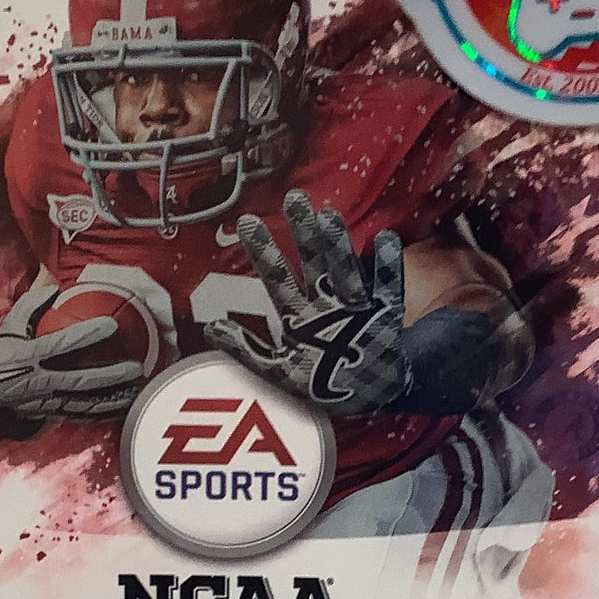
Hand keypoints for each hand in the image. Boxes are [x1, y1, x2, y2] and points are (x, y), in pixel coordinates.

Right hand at [0, 281, 146, 430]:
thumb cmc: (1, 355)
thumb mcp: (9, 327)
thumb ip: (30, 306)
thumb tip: (55, 286)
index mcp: (27, 356)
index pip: (61, 345)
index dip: (86, 335)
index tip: (112, 326)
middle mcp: (38, 381)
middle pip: (79, 380)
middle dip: (109, 375)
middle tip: (135, 367)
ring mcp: (46, 402)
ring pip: (84, 403)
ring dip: (111, 397)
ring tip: (136, 389)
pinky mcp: (51, 414)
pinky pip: (81, 415)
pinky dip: (103, 412)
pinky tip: (122, 405)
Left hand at [204, 189, 410, 411]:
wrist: (366, 400)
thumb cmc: (322, 387)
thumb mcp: (280, 373)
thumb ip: (247, 352)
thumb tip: (210, 329)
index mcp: (300, 315)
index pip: (278, 278)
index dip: (265, 252)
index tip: (248, 222)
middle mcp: (327, 302)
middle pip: (313, 262)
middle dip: (303, 233)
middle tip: (293, 199)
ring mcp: (356, 305)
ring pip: (345, 269)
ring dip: (337, 245)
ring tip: (328, 217)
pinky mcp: (386, 314)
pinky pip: (388, 287)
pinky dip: (388, 266)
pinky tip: (386, 239)